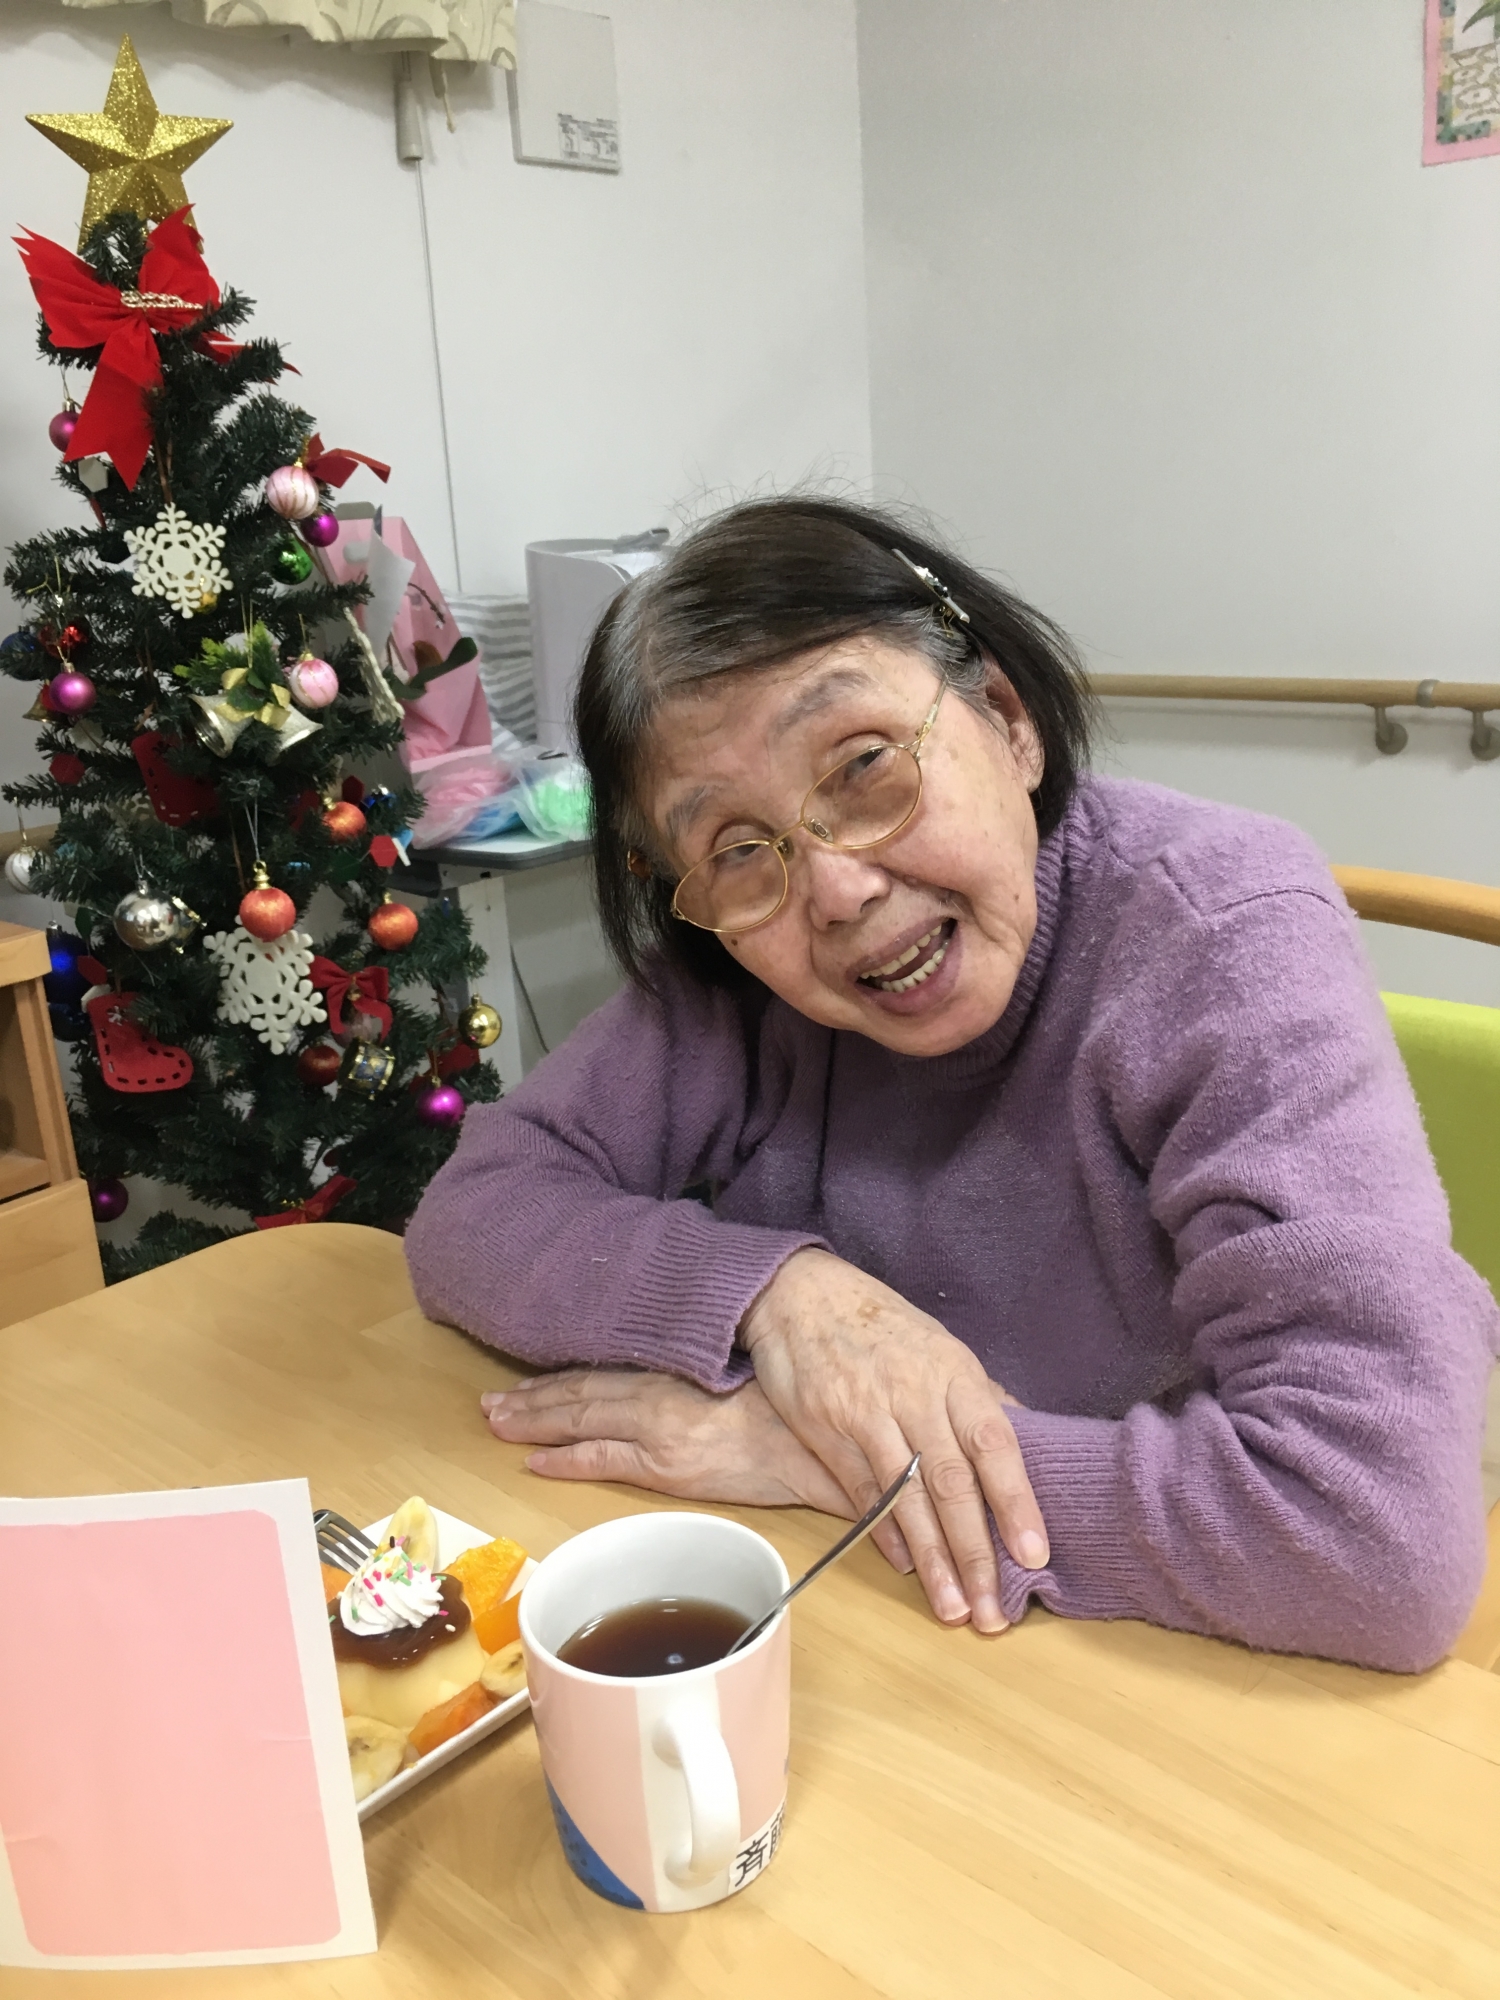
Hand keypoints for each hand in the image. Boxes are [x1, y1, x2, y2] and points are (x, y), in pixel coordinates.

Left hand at [480, 1368, 856, 1514]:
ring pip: (582, 1419)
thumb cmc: (796, 1410)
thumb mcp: (744, 1376)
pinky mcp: (670, 1466)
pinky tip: (536, 1460)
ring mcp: (660, 1430)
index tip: (524, 1379)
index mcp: (678, 1368)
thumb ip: (702, 1374)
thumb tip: (679, 1379)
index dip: (559, 1375)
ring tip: (498, 1421)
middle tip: (489, 1404)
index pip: (604, 1370)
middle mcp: (661, 1393)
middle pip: (581, 1391)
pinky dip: (565, 1458)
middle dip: (531, 1399)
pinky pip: (603, 1459)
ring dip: (534, 1421)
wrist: (827, 1443)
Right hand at [739, 1248, 1047, 1632]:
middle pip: (951, 1483)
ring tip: (954, 1608)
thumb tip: (1024, 1435)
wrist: (799, 1294)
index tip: (1034, 1555)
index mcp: (953, 1373)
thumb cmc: (880, 1324)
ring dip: (932, 1558)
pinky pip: (859, 1490)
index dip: (1017, 1500)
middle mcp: (913, 1394)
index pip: (996, 1444)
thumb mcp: (939, 1347)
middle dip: (975, 1553)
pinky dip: (883, 1532)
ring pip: (906, 1496)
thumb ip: (978, 1398)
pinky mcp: (825, 1429)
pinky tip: (905, 1567)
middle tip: (994, 1612)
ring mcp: (866, 1413)